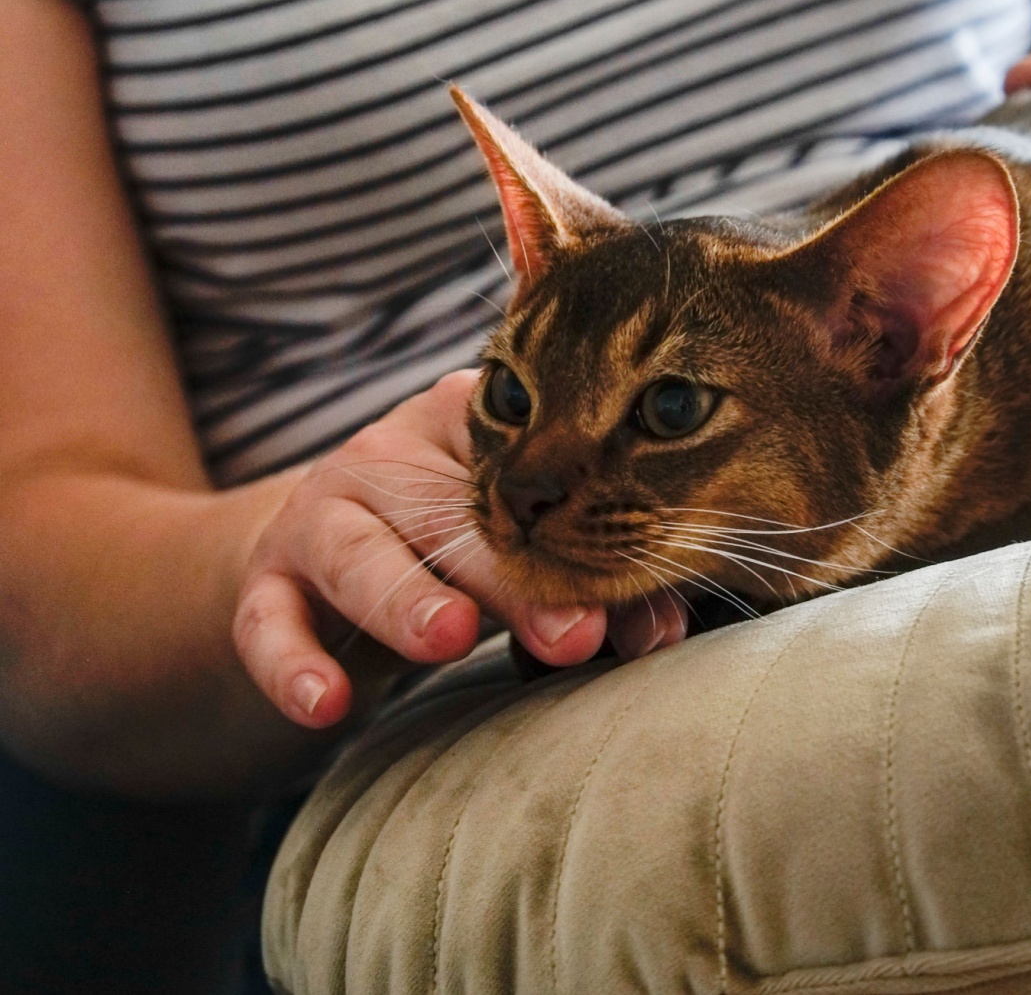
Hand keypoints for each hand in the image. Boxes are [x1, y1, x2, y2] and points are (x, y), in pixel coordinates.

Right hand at [232, 370, 686, 728]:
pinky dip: (294, 664)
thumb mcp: (519, 553)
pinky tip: (326, 707)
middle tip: (577, 633)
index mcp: (468, 425)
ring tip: (451, 638)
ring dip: (407, 599)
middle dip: (516, 579)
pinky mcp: (266, 576)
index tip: (642, 582)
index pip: (527, 468)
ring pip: (360, 554)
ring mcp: (320, 510)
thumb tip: (662, 632)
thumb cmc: (458, 545)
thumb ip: (592, 584)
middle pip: (452, 514)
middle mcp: (389, 453)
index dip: (584, 527)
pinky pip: (269, 621)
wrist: (324, 553)